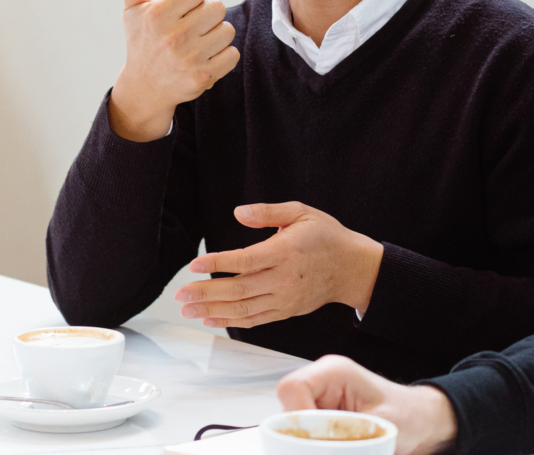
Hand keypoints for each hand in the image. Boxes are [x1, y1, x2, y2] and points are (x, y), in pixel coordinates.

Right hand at [109, 0, 239, 140]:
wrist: (145, 88)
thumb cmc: (142, 43)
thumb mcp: (134, 13)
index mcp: (157, 16)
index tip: (184, 7)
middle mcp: (174, 36)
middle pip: (217, 7)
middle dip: (207, 15)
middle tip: (193, 26)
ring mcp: (189, 58)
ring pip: (227, 30)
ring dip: (217, 34)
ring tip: (199, 42)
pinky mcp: (203, 77)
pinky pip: (232, 54)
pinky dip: (224, 55)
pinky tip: (207, 57)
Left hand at [174, 202, 383, 326]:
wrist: (352, 268)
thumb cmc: (326, 236)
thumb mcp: (301, 212)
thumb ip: (268, 212)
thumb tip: (237, 213)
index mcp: (285, 251)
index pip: (245, 260)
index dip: (218, 263)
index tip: (194, 264)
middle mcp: (284, 278)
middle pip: (238, 289)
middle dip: (206, 293)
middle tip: (180, 294)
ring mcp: (285, 298)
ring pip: (243, 308)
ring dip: (212, 310)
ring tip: (188, 309)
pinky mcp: (286, 311)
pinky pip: (254, 320)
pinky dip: (231, 322)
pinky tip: (211, 319)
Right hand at [277, 355, 456, 454]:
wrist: (420, 421)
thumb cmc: (408, 415)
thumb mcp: (378, 427)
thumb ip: (345, 436)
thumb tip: (318, 446)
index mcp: (334, 372)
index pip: (292, 388)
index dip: (297, 417)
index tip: (314, 441)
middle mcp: (321, 383)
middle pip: (286, 410)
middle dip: (302, 437)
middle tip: (330, 449)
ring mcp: (319, 400)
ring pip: (292, 426)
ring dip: (310, 445)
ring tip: (342, 448)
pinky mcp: (321, 417)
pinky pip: (304, 436)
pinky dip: (315, 448)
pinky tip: (339, 449)